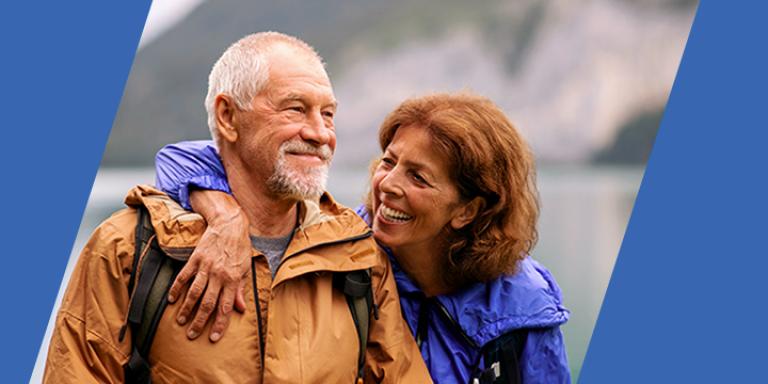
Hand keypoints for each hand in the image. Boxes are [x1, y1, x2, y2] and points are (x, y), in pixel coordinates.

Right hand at [167, 191, 251, 341]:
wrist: (230, 224)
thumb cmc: (240, 247)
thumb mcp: (246, 268)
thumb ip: (241, 289)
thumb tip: (241, 309)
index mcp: (234, 280)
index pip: (226, 307)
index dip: (219, 324)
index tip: (212, 338)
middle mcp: (219, 276)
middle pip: (208, 304)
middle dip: (199, 322)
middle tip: (192, 334)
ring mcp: (206, 267)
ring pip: (194, 293)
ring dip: (186, 309)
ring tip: (179, 321)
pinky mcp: (195, 259)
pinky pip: (184, 276)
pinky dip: (176, 288)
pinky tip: (171, 299)